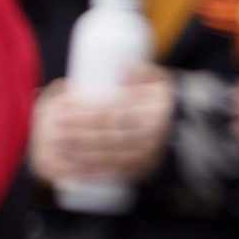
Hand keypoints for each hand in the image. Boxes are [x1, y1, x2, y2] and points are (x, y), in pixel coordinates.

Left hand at [29, 69, 174, 185]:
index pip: (114, 113)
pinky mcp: (142, 170)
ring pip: (110, 156)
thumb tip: (121, 65)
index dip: (87, 113)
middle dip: (79, 134)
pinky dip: (94, 171)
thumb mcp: (157, 80)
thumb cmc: (160, 98)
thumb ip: (140, 71)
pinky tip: (75, 167)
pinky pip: (116, 173)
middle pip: (109, 136)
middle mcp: (153, 137)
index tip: (64, 108)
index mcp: (154, 111)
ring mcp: (148, 156)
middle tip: (55, 128)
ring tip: (58, 144)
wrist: (183, 126)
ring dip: (81, 152)